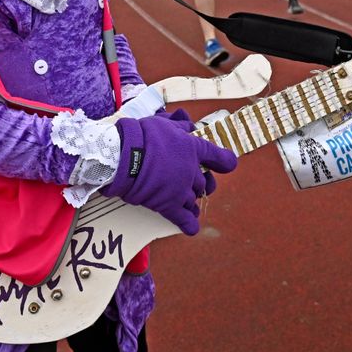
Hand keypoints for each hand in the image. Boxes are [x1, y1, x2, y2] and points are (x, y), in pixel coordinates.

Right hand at [103, 110, 237, 234]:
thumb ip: (180, 126)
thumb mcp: (165, 123)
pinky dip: (189, 224)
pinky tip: (191, 227)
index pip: (219, 158)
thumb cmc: (143, 136)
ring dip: (191, 200)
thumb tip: (189, 125)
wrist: (125, 156)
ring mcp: (181, 190)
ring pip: (194, 200)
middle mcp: (192, 172)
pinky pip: (183, 220)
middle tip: (192, 182)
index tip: (227, 164)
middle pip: (204, 183)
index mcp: (194, 150)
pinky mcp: (168, 205)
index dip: (225, 161)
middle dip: (200, 183)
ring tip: (186, 201)